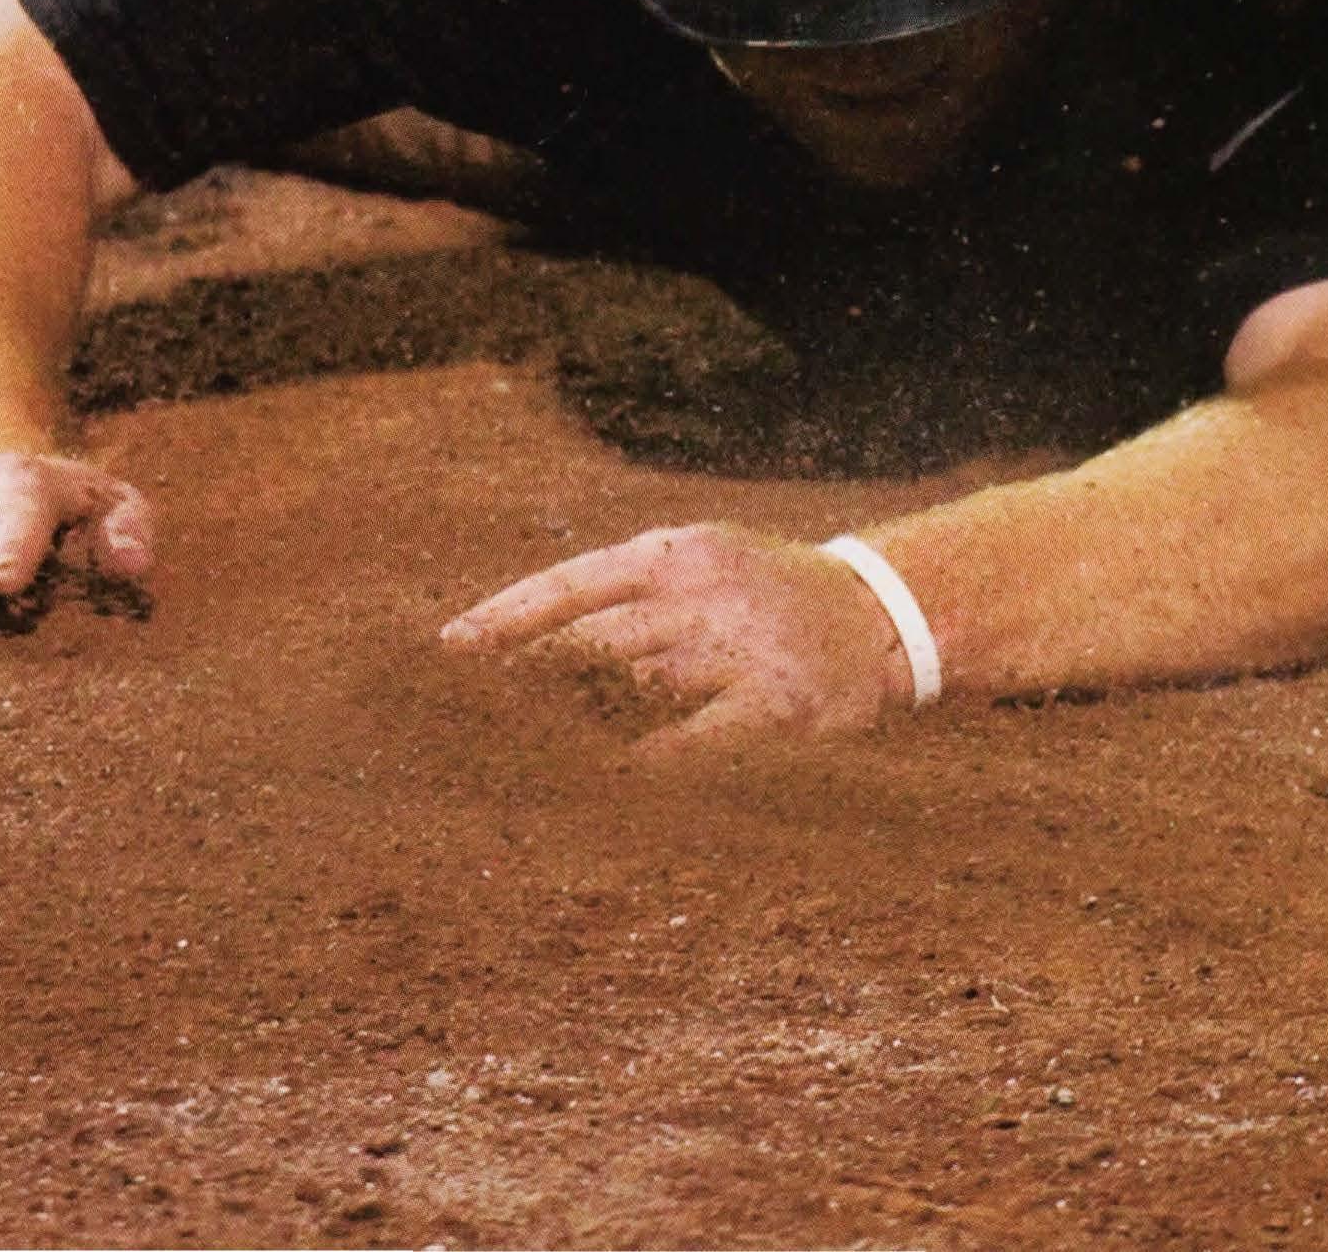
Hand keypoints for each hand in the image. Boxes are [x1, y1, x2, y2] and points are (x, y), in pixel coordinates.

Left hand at [442, 521, 914, 745]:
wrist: (876, 610)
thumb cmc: (762, 589)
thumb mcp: (698, 561)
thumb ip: (628, 594)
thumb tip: (535, 640)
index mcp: (672, 551)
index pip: (571, 582)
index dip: (508, 613)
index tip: (452, 644)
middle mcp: (699, 591)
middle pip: (593, 640)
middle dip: (532, 677)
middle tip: (476, 710)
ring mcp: (738, 646)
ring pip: (639, 687)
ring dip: (583, 721)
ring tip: (531, 748)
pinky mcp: (776, 702)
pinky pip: (698, 738)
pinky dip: (654, 758)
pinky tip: (613, 777)